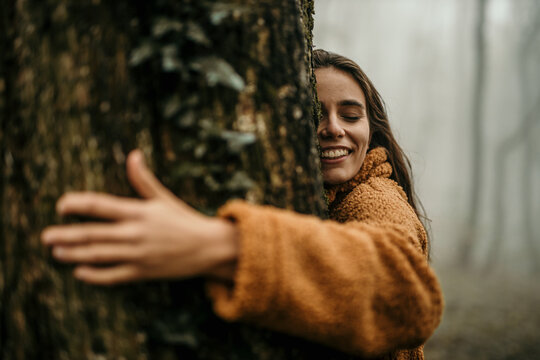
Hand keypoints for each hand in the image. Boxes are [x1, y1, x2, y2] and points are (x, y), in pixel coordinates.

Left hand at [41, 150, 237, 284]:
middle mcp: (135, 233)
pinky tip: (80, 272)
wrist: (207, 247)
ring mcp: (138, 254)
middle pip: (93, 233)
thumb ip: (144, 179)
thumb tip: (133, 155)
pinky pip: (113, 275)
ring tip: (56, 253)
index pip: (100, 205)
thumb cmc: (184, 219)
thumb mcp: (163, 197)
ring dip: (75, 254)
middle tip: (45, 236)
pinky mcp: (143, 272)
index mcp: (138, 212)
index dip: (77, 204)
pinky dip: (95, 275)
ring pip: (98, 255)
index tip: (61, 205)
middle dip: (66, 234)